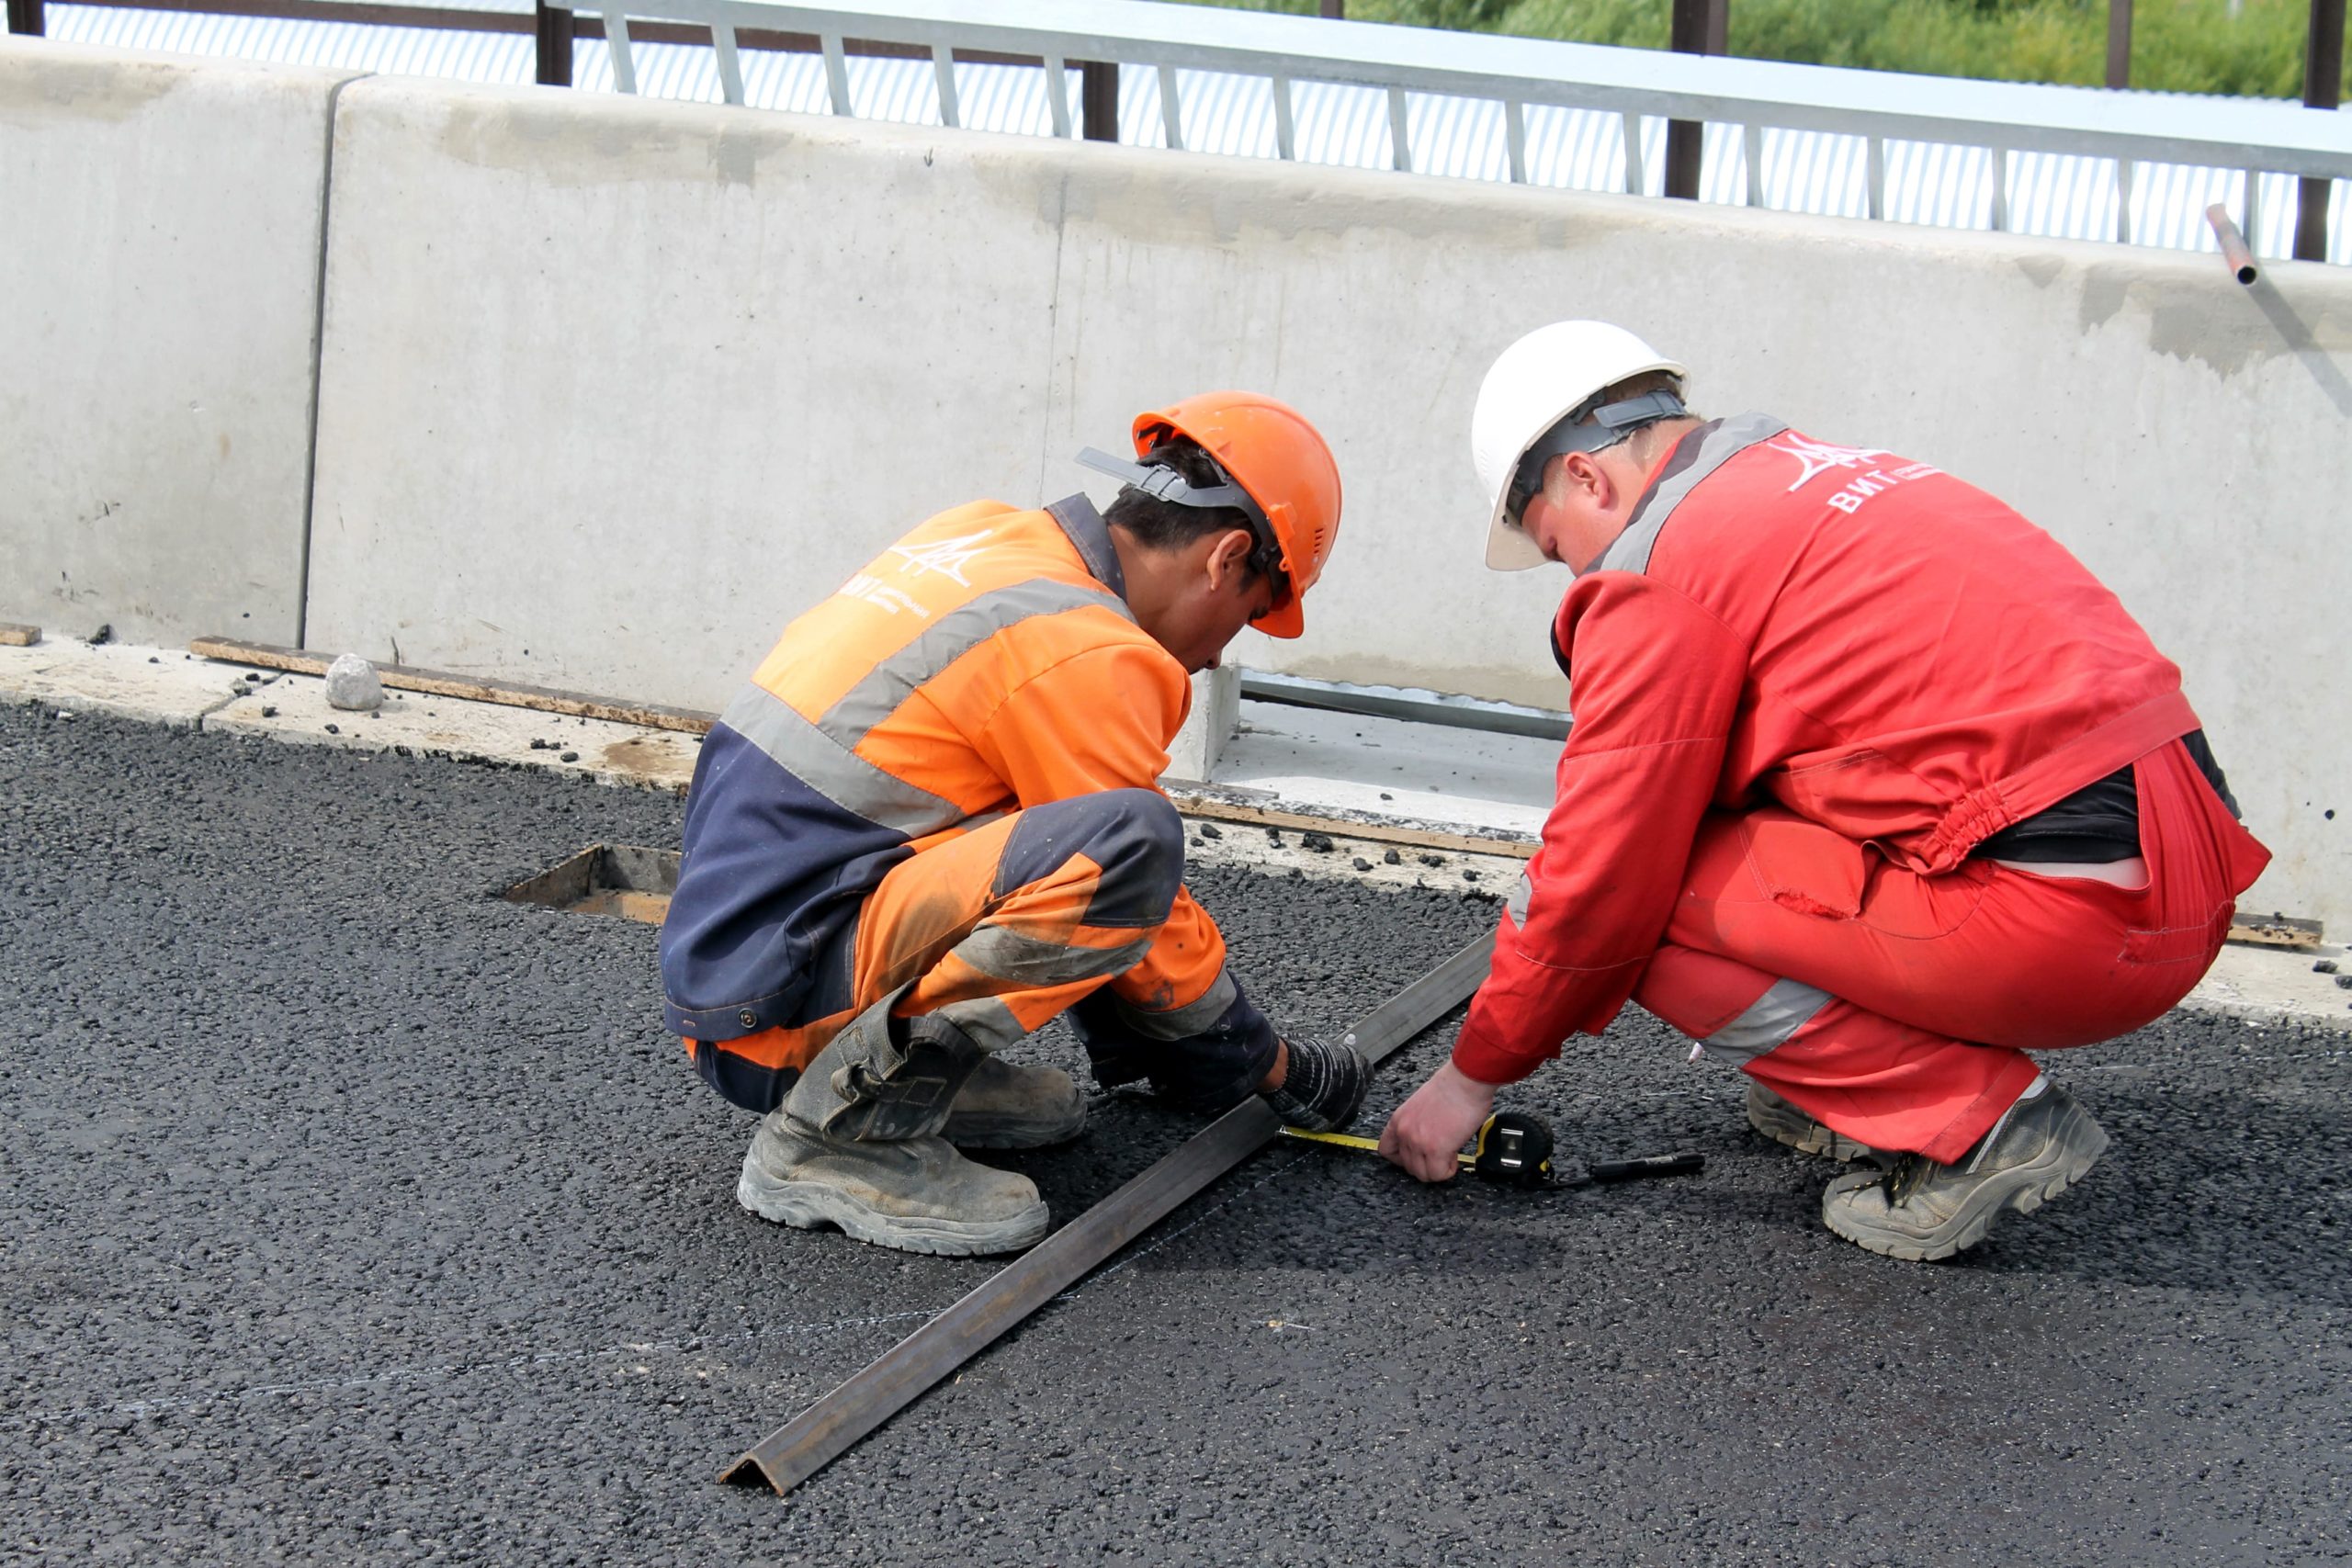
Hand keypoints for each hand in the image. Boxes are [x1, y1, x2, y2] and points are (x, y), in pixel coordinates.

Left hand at [1377, 1061, 1499, 1182]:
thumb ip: (1416, 1124)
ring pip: (1423, 1174)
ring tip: (1449, 1154)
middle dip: (1426, 1164)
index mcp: (1398, 1120)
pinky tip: (1454, 1156)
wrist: (1464, 1081)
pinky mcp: (1436, 1150)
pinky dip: (1448, 1170)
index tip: (1416, 1157)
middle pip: (1408, 1167)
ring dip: (1438, 1168)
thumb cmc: (1451, 1087)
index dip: (1402, 1159)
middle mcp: (1404, 1132)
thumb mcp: (1420, 1105)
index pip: (1386, 1151)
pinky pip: (1439, 1174)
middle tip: (1439, 1154)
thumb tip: (1424, 1139)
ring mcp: (1418, 1142)